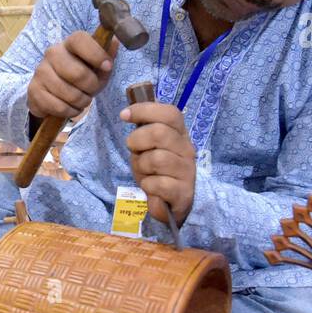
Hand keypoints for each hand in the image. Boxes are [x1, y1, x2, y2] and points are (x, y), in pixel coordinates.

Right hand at [27, 31, 120, 119]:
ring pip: (69, 94)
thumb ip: (107, 56)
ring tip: (81, 100)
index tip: (107, 66)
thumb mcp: (97, 68)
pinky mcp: (34, 90)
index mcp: (70, 44)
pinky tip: (70, 107)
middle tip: (92, 90)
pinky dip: (70, 111)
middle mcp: (52, 53)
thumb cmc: (80, 77)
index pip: (80, 40)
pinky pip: (59, 106)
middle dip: (91, 87)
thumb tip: (114, 42)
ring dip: (81, 102)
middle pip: (77, 73)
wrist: (52, 93)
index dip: (96, 54)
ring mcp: (40, 72)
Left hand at [120, 101, 196, 225]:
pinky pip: (157, 183)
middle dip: (137, 141)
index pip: (170, 113)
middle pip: (159, 133)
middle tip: (135, 152)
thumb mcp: (148, 147)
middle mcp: (187, 149)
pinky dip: (147, 186)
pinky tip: (151, 189)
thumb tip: (127, 112)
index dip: (145, 110)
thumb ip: (144, 130)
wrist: (172, 202)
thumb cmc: (157, 170)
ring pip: (156, 159)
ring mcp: (187, 171)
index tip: (124, 115)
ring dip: (141, 167)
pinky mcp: (183, 192)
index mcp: (180, 134)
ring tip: (145, 174)